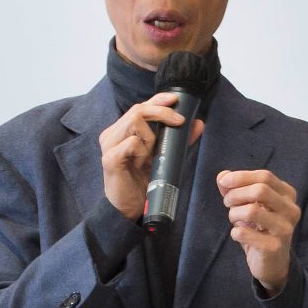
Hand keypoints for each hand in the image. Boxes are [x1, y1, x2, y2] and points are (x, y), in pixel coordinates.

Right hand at [98, 94, 192, 220]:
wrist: (129, 208)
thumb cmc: (143, 181)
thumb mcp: (164, 157)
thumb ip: (179, 140)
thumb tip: (198, 123)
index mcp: (122, 130)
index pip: (140, 106)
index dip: (158, 99)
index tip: (176, 99)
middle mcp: (112, 134)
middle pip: (137, 109)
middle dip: (162, 112)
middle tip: (179, 122)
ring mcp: (109, 145)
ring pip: (135, 122)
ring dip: (151, 136)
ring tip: (151, 154)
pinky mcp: (109, 159)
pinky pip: (131, 143)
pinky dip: (142, 150)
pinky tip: (142, 163)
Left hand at [219, 168, 302, 293]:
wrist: (272, 264)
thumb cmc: (260, 229)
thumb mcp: (249, 205)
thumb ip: (236, 189)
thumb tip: (222, 176)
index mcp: (288, 195)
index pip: (265, 177)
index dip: (241, 177)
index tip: (223, 182)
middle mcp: (291, 210)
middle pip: (260, 190)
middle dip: (236, 194)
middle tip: (227, 203)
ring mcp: (285, 229)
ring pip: (252, 211)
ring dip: (234, 214)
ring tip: (234, 220)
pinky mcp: (274, 247)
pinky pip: (244, 233)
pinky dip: (235, 232)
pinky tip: (239, 235)